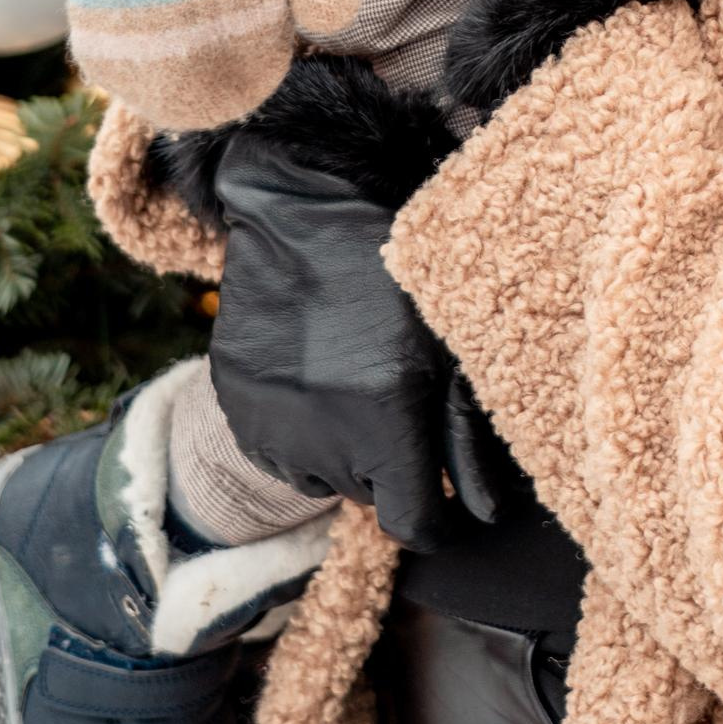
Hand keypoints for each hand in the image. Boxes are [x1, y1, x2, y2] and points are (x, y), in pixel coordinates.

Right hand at [205, 57, 503, 551]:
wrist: (306, 200)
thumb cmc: (398, 262)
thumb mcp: (450, 339)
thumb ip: (467, 433)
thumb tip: (487, 513)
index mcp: (387, 414)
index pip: (412, 523)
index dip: (434, 516)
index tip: (443, 497)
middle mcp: (322, 432)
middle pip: (366, 496)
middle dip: (389, 464)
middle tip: (398, 400)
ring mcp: (269, 421)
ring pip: (320, 476)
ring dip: (342, 448)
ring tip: (354, 376)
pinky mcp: (234, 404)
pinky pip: (276, 448)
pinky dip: (299, 427)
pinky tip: (315, 368)